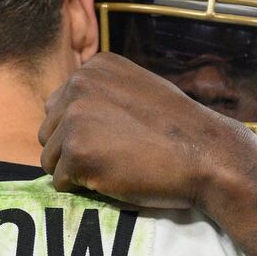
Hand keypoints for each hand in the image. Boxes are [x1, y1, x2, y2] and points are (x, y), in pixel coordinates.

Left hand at [39, 52, 256, 209]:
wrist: (207, 155)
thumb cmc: (178, 131)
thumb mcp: (137, 91)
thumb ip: (103, 95)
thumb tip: (67, 114)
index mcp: (94, 66)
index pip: (59, 106)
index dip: (82, 131)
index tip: (115, 139)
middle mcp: (79, 84)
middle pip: (48, 132)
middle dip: (73, 150)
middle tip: (115, 157)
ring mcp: (76, 117)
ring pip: (50, 158)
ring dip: (76, 171)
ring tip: (115, 167)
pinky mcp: (77, 151)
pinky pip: (60, 181)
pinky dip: (83, 188)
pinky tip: (115, 178)